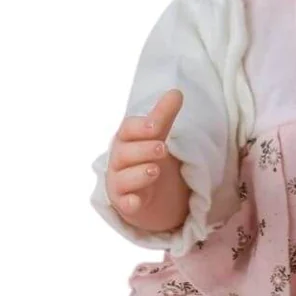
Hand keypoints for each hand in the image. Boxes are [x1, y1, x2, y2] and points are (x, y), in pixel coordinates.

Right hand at [105, 89, 189, 231]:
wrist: (145, 191)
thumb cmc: (146, 156)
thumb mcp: (157, 136)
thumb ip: (164, 116)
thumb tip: (176, 91)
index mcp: (127, 139)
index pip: (128, 130)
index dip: (141, 127)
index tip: (157, 125)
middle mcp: (119, 160)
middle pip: (124, 153)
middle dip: (142, 150)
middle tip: (162, 148)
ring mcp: (119, 182)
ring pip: (122, 178)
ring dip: (138, 174)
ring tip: (155, 170)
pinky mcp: (124, 203)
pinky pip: (123, 204)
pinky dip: (129, 203)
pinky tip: (136, 202)